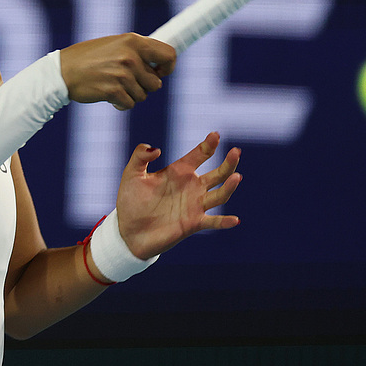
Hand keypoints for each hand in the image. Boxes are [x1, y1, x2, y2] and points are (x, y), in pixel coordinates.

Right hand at [60, 33, 175, 110]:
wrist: (62, 71)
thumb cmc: (90, 58)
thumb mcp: (116, 44)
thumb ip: (138, 51)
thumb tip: (161, 63)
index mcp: (134, 41)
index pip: (169, 55)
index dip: (168, 67)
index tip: (160, 73)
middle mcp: (131, 57)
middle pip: (156, 82)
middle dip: (145, 86)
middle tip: (127, 81)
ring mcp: (123, 75)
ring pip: (143, 95)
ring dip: (131, 95)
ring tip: (114, 86)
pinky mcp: (114, 91)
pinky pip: (130, 104)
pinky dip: (121, 104)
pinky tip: (109, 96)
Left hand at [115, 132, 241, 259]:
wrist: (128, 231)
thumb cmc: (130, 201)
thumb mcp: (131, 174)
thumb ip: (140, 156)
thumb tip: (155, 149)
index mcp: (179, 171)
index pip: (199, 154)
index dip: (209, 144)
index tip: (215, 135)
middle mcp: (192, 187)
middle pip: (217, 173)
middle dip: (228, 163)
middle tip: (236, 151)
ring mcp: (194, 205)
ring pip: (219, 195)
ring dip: (229, 187)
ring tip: (237, 177)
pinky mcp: (193, 224)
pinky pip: (212, 222)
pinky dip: (224, 222)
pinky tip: (234, 220)